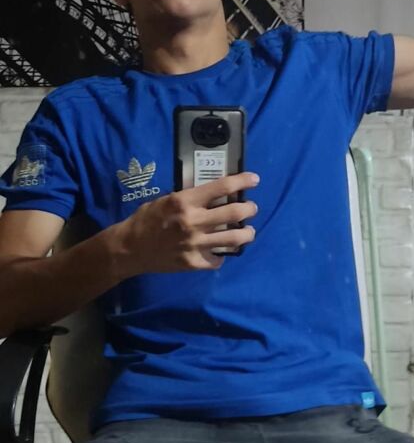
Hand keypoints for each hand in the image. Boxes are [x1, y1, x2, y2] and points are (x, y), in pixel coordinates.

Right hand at [117, 172, 258, 274]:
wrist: (130, 248)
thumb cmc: (146, 219)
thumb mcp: (166, 200)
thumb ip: (190, 199)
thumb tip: (214, 195)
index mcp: (185, 201)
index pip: (222, 187)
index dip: (242, 181)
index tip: (254, 180)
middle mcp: (193, 221)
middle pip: (234, 213)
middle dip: (249, 208)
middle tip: (251, 208)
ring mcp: (195, 244)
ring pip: (234, 239)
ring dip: (246, 234)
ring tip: (248, 232)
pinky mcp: (193, 262)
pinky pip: (217, 259)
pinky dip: (222, 255)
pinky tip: (221, 251)